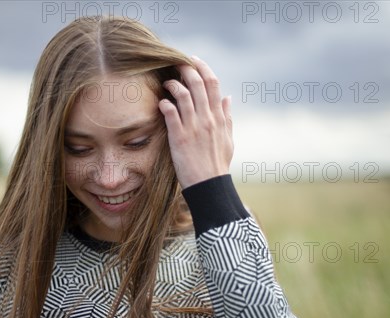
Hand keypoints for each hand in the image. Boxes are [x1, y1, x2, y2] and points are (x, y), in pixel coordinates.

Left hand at [158, 56, 232, 188]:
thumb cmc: (217, 164)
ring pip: (184, 95)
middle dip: (186, 69)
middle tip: (175, 63)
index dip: (203, 68)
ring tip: (166, 83)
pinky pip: (171, 114)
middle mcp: (207, 119)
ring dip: (174, 84)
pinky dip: (165, 104)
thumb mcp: (228, 139)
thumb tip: (228, 97)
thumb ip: (228, 117)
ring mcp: (194, 127)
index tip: (194, 60)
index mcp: (219, 117)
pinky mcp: (180, 138)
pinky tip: (161, 103)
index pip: (213, 84)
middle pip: (198, 84)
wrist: (209, 185)